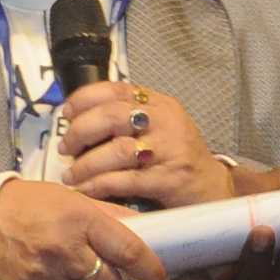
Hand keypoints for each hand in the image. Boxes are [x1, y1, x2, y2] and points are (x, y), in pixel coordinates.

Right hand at [0, 177, 167, 279]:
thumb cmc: (23, 206)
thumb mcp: (69, 199)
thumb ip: (108, 216)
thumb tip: (144, 228)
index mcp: (80, 222)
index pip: (129, 252)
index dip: (151, 269)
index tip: (160, 279)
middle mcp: (65, 252)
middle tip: (96, 267)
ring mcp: (45, 279)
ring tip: (60, 268)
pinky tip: (42, 277)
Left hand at [55, 82, 223, 209]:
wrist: (213, 190)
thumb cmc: (178, 159)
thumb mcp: (160, 128)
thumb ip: (128, 119)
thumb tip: (78, 121)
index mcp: (160, 104)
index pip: (116, 89)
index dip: (85, 99)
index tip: (66, 113)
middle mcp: (166, 122)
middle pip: (112, 116)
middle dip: (81, 132)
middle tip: (66, 148)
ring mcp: (170, 150)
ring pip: (117, 150)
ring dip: (86, 164)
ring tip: (72, 175)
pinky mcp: (170, 179)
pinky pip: (127, 180)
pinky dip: (100, 185)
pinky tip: (87, 190)